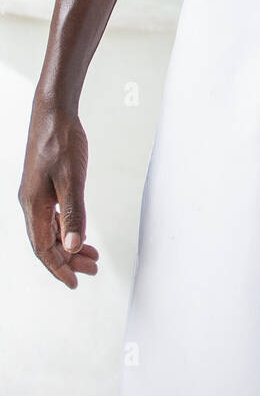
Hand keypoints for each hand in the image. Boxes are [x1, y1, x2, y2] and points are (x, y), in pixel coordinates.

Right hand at [18, 99, 98, 288]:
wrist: (53, 112)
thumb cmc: (61, 142)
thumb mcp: (72, 179)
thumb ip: (73, 213)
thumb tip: (73, 247)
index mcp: (33, 206)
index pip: (43, 248)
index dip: (59, 268)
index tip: (74, 283)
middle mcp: (31, 203)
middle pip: (47, 243)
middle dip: (68, 260)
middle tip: (92, 270)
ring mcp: (37, 194)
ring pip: (51, 230)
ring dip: (69, 245)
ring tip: (91, 256)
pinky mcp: (45, 185)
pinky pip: (53, 217)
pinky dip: (67, 229)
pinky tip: (79, 233)